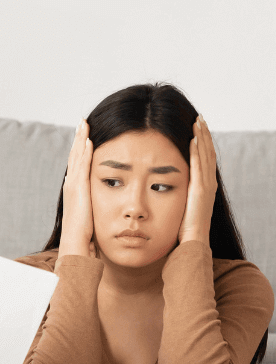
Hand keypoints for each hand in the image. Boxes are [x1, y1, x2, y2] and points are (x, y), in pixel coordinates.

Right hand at [59, 120, 95, 257]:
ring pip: (76, 157)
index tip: (85, 136)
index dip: (80, 150)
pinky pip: (82, 165)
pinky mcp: (78, 188)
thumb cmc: (85, 237)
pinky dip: (84, 152)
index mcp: (75, 191)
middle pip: (74, 157)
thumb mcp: (91, 217)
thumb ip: (96, 207)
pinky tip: (89, 140)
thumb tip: (107, 205)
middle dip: (78, 139)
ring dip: (80, 140)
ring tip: (84, 124)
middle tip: (82, 122)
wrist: (76, 245)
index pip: (78, 165)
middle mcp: (71, 185)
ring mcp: (73, 186)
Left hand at [179, 115, 216, 246]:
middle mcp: (206, 185)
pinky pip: (199, 168)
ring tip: (196, 121)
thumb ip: (171, 195)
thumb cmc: (179, 231)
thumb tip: (157, 189)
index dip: (199, 143)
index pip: (201, 160)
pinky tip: (193, 140)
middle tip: (197, 118)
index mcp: (201, 188)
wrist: (190, 246)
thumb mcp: (176, 208)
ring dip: (201, 138)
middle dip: (202, 135)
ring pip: (205, 157)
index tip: (193, 128)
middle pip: (206, 153)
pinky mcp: (200, 192)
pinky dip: (197, 153)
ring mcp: (205, 188)